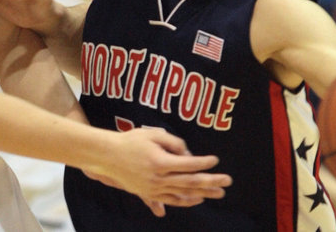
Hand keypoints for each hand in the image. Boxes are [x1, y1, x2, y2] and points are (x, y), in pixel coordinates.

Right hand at [85, 127, 231, 210]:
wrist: (107, 156)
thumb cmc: (131, 141)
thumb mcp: (153, 134)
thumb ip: (174, 142)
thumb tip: (189, 154)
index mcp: (160, 162)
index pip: (189, 164)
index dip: (204, 162)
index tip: (215, 160)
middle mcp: (158, 178)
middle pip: (190, 182)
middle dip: (211, 181)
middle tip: (227, 181)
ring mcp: (153, 188)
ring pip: (183, 194)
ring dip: (203, 194)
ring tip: (218, 193)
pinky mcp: (149, 193)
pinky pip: (171, 200)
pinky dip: (186, 201)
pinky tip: (197, 199)